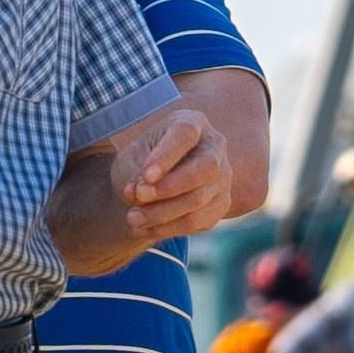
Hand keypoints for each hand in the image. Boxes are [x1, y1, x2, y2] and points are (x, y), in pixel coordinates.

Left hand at [111, 105, 233, 244]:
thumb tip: (138, 193)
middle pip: (205, 168)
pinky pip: (197, 221)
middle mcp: (214, 147)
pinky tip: (144, 229)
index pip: (186, 134)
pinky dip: (167, 228)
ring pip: (198, 200)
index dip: (167, 154)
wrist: (149, 184)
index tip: (146, 174)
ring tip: (132, 218)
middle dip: (169, 187)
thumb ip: (135, 172)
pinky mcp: (221, 204)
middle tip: (137, 196)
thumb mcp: (131, 160)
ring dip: (161, 213)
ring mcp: (222, 177)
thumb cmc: (141, 161)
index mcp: (192, 123)